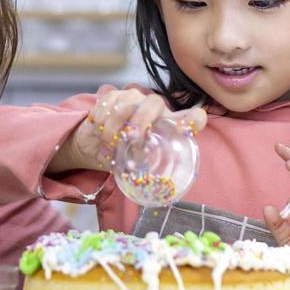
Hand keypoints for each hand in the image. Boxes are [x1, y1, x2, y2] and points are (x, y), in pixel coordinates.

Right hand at [49, 88, 206, 174]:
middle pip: (154, 102)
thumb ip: (151, 171)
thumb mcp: (140, 165)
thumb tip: (161, 193)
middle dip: (141, 119)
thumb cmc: (124, 154)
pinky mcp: (113, 97)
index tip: (183, 129)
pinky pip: (107, 104)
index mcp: (169, 125)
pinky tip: (100, 133)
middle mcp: (155, 108)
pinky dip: (102, 121)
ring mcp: (133, 99)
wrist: (97, 143)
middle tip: (131, 138)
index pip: (192, 117)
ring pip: (126, 103)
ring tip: (111, 145)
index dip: (192, 120)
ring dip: (116, 127)